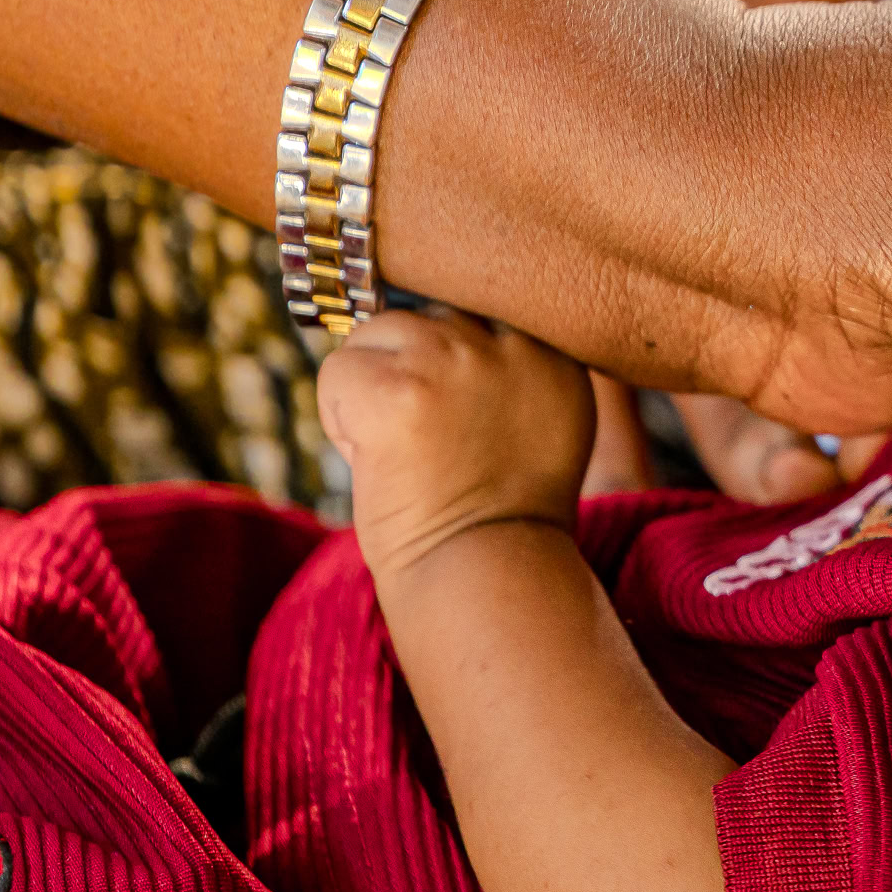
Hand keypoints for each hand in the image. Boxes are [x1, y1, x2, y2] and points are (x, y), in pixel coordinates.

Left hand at [317, 312, 596, 580]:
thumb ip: (514, 365)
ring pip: (378, 332)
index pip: (478, 311)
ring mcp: (455, 361)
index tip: (458, 425)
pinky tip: (371, 458)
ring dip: (372, 385)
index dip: (452, 367)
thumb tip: (446, 324)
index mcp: (552, 352)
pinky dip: (338, 415)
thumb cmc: (502, 515)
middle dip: (412, 369)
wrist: (484, 580)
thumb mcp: (543, 423)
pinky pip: (339, 368)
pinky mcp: (399, 390)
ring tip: (398, 450)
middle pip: (429, 316)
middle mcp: (510, 345)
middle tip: (426, 443)